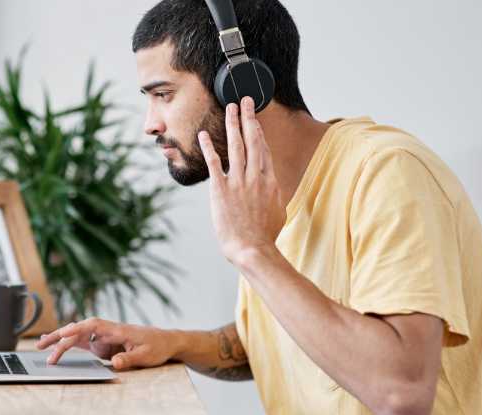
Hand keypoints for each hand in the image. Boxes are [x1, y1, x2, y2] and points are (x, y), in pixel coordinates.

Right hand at [35, 318, 177, 369]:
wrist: (166, 341)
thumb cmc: (157, 346)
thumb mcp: (146, 356)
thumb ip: (129, 360)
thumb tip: (113, 363)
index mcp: (116, 329)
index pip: (92, 326)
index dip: (76, 329)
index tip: (63, 334)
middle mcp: (107, 330)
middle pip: (79, 329)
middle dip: (59, 335)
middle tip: (41, 344)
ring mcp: (104, 336)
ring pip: (77, 335)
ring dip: (60, 340)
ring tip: (41, 347)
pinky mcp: (103, 343)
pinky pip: (83, 343)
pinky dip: (69, 344)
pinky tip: (57, 348)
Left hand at [198, 96, 285, 264]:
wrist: (253, 249)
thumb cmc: (265, 235)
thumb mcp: (278, 211)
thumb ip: (274, 194)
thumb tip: (273, 188)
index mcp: (269, 181)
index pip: (263, 149)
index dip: (258, 131)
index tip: (254, 118)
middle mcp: (255, 176)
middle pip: (252, 140)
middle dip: (248, 117)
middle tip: (244, 100)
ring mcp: (238, 181)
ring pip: (236, 146)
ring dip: (232, 124)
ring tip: (230, 108)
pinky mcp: (221, 189)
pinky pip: (214, 163)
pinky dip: (208, 147)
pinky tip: (203, 135)